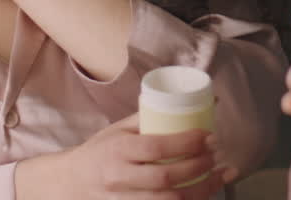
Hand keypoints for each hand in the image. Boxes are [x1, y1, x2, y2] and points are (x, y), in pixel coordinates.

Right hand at [15, 114, 235, 199]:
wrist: (70, 183)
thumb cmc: (100, 152)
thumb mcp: (118, 130)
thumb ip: (148, 118)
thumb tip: (189, 101)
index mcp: (118, 151)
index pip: (157, 147)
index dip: (187, 143)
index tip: (209, 136)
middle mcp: (119, 178)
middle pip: (166, 178)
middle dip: (199, 166)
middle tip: (216, 154)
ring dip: (201, 190)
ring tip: (219, 174)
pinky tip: (204, 193)